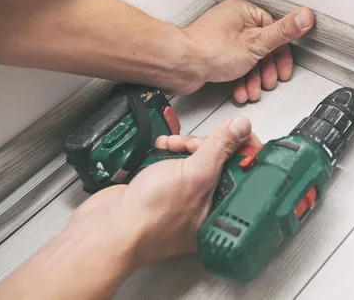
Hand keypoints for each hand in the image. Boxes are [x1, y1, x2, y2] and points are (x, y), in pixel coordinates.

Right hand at [68, 116, 259, 266]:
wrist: (108, 228)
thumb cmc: (150, 216)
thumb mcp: (195, 174)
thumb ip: (220, 148)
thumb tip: (241, 126)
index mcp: (222, 208)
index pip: (245, 171)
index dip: (241, 148)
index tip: (236, 131)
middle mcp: (207, 204)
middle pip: (221, 160)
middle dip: (206, 144)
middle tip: (193, 145)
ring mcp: (184, 196)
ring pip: (198, 157)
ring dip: (185, 144)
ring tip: (172, 146)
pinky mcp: (166, 187)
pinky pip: (177, 161)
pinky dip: (169, 151)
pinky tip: (161, 148)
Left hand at [180, 0, 314, 102]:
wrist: (179, 66)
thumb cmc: (209, 51)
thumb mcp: (256, 43)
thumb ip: (283, 32)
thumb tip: (305, 16)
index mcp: (244, 11)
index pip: (274, 32)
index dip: (281, 55)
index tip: (283, 69)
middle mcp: (233, 21)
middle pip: (262, 47)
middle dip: (266, 70)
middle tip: (269, 82)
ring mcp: (223, 37)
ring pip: (248, 59)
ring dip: (253, 78)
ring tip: (254, 90)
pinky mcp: (215, 52)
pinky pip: (234, 65)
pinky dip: (240, 79)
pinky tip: (241, 90)